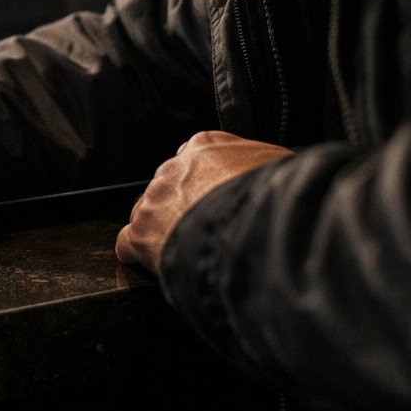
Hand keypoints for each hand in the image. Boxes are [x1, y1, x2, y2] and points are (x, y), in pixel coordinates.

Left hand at [115, 131, 291, 273]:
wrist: (253, 228)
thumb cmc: (274, 197)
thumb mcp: (283, 166)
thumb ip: (270, 165)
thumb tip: (282, 173)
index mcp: (206, 147)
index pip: (199, 158)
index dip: (209, 182)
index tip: (218, 197)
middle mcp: (175, 167)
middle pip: (173, 186)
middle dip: (187, 206)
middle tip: (208, 229)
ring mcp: (156, 199)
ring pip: (150, 212)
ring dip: (164, 229)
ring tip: (187, 249)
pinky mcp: (142, 232)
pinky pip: (128, 242)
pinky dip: (138, 254)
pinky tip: (151, 263)